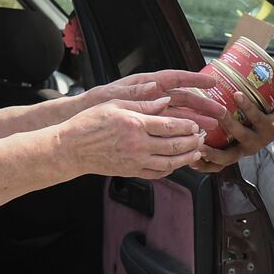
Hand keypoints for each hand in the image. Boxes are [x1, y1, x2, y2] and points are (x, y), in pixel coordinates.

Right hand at [61, 97, 208, 178]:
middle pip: (175, 145)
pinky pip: (157, 173)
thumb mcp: (115, 104)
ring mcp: (135, 161)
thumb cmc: (90, 123)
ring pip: (170, 162)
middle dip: (193, 141)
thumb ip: (142, 103)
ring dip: (187, 157)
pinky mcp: (132, 171)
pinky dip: (171, 169)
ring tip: (196, 151)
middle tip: (202, 137)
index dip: (188, 125)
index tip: (196, 124)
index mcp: (135, 124)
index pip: (171, 126)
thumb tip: (165, 100)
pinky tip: (177, 163)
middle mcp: (138, 145)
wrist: (71, 148)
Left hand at [89, 70, 223, 131]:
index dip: (195, 79)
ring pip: (180, 116)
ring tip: (213, 128)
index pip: (176, 79)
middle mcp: (153, 97)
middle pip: (184, 99)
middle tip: (221, 112)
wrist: (83, 121)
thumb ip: (135, 92)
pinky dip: (181, 133)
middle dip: (203, 105)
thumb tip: (155, 87)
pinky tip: (193, 141)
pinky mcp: (149, 126)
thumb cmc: (97, 103)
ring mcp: (153, 112)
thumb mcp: (114, 96)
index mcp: (147, 84)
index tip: (213, 82)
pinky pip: (170, 129)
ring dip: (197, 121)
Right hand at [191, 90, 273, 172]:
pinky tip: (237, 95)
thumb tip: (194, 98)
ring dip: (226, 123)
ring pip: (240, 135)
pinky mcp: (271, 127)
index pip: (217, 163)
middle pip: (226, 158)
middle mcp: (247, 147)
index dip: (202, 165)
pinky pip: (256, 117)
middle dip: (210, 154)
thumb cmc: (263, 113)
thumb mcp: (240, 120)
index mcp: (237, 147)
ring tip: (216, 110)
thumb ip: (220, 116)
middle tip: (195, 143)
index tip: (187, 159)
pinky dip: (246, 106)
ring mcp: (260, 138)